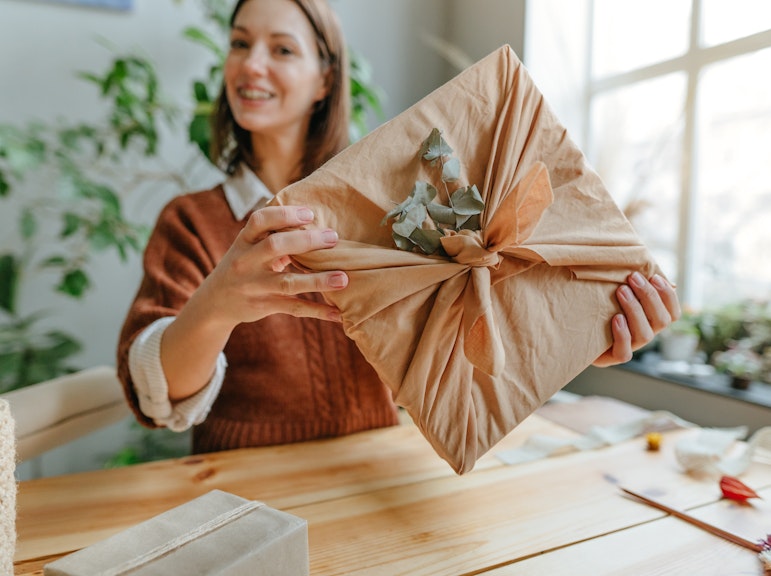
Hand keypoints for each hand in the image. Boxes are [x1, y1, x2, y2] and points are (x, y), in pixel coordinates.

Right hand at [195, 205, 347, 329]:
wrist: (214, 302)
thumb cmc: (243, 265)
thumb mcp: (248, 247)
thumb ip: (273, 234)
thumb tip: (314, 219)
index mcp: (244, 241)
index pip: (260, 220)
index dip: (284, 214)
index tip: (310, 213)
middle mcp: (246, 262)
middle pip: (275, 246)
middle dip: (306, 240)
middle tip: (334, 238)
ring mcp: (255, 286)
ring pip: (288, 282)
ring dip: (318, 280)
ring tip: (344, 278)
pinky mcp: (264, 306)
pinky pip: (294, 308)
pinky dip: (318, 311)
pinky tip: (338, 313)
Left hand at [593, 272, 680, 366]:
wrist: (573, 329)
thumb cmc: (596, 303)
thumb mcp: (613, 289)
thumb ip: (630, 281)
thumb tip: (644, 264)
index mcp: (650, 320)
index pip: (672, 313)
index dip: (668, 295)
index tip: (654, 277)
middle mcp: (643, 334)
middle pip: (662, 321)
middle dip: (649, 296)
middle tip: (632, 278)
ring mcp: (629, 347)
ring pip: (645, 335)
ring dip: (635, 310)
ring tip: (621, 291)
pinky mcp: (611, 358)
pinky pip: (624, 353)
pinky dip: (623, 335)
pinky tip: (616, 318)